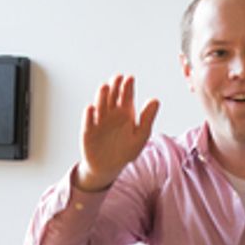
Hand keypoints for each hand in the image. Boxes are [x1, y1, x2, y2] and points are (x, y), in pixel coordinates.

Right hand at [76, 74, 159, 190]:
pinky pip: (88, 122)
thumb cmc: (126, 150)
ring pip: (100, 105)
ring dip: (101, 96)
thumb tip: (156, 100)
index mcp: (125, 111)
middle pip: (112, 96)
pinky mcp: (88, 131)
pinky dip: (88, 115)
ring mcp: (98, 120)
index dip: (128, 86)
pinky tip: (91, 108)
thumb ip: (147, 118)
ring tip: (105, 87)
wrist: (109, 167)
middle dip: (114, 87)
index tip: (130, 78)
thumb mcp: (141, 136)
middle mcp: (111, 112)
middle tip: (118, 77)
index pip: (126, 95)